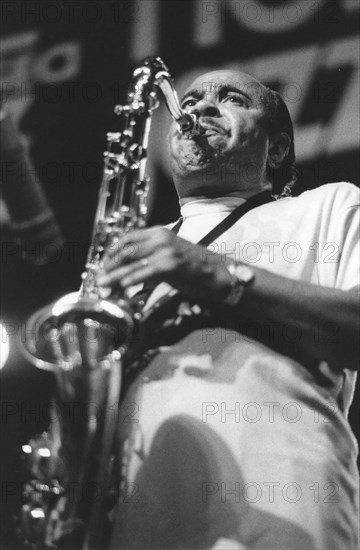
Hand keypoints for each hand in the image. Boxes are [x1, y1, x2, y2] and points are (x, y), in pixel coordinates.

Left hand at [97, 226, 231, 301]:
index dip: (112, 252)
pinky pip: (146, 272)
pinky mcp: (171, 264)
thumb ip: (149, 260)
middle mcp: (160, 238)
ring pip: (133, 261)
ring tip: (103, 283)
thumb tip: (127, 273)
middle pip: (127, 250)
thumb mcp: (167, 258)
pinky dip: (132, 278)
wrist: (216, 272)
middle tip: (99, 277)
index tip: (103, 264)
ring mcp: (165, 250)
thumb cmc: (192, 267)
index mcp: (158, 232)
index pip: (128, 239)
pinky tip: (122, 285)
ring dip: (115, 275)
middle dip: (110, 265)